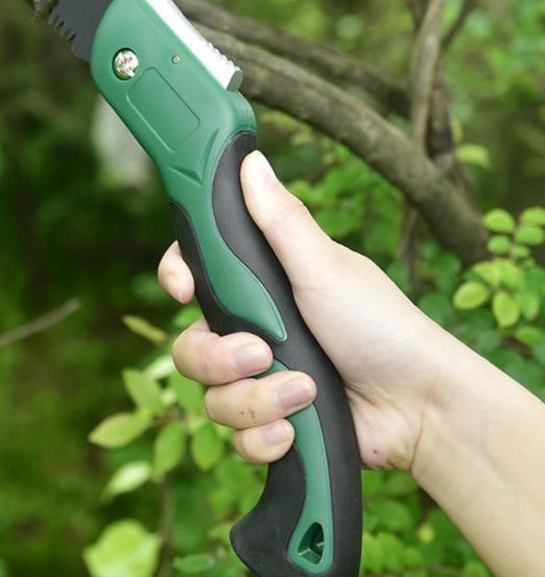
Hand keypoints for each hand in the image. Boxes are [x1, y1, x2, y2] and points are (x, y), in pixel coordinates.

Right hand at [159, 150, 456, 471]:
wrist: (420, 408)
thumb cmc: (379, 324)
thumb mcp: (325, 266)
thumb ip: (280, 219)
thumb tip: (251, 159)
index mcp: (260, 284)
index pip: (193, 273)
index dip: (177, 279)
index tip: (185, 291)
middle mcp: (252, 330)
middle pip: (189, 346)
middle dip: (219, 358)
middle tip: (262, 353)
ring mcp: (260, 379)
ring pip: (211, 398)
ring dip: (257, 400)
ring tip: (304, 393)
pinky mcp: (272, 422)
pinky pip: (237, 438)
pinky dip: (266, 437)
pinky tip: (296, 430)